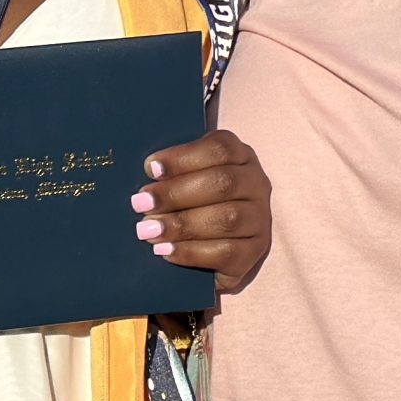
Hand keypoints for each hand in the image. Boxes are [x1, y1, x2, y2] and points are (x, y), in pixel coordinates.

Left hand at [134, 128, 272, 294]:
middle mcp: (255, 184)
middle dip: (176, 193)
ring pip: (226, 218)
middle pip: (223, 183)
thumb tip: (146, 173)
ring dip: (181, 225)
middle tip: (140, 203)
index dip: (183, 157)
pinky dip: (191, 252)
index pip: (219, 148)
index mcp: (240, 156)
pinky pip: (226, 252)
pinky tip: (166, 250)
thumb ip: (171, 173)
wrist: (212, 252)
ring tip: (147, 230)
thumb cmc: (193, 204)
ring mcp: (259, 219)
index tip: (150, 169)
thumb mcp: (187, 179)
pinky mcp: (255, 252)